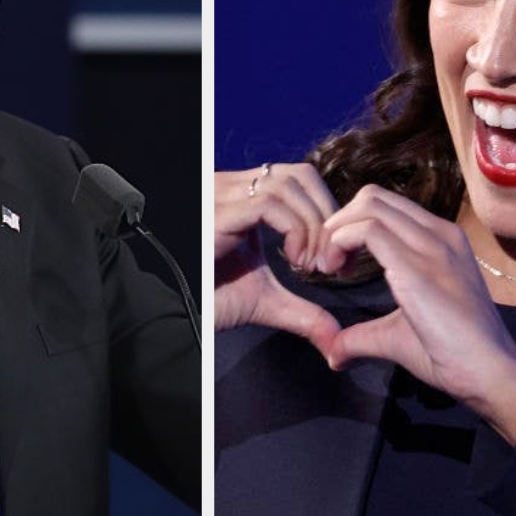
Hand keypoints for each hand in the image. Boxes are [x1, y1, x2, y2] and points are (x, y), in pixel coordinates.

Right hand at [214, 163, 343, 356]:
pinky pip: (267, 205)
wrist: (178, 314)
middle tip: (332, 261)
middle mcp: (231, 188)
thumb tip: (336, 340)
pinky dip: (294, 230)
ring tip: (311, 264)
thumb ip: (304, 312)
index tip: (337, 258)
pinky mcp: (217, 215)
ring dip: (313, 226)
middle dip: (327, 216)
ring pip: (287, 185)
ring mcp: (221, 197)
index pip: (299, 179)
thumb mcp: (268, 302)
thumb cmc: (211, 300)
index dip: (327, 212)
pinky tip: (294, 260)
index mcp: (243, 199)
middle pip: (299, 175)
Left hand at [322, 185, 515, 443]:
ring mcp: (431, 246)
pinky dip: (339, 243)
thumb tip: (335, 354)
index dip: (350, 225)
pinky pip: (367, 231)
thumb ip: (364, 336)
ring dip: (335, 231)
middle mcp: (439, 233)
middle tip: (326, 260)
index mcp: (441, 240)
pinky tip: (335, 272)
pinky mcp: (417, 267)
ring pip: (368, 205)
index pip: (385, 206)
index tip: (338, 261)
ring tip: (327, 266)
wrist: (490, 374)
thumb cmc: (451, 355)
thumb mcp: (398, 333)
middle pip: (373, 196)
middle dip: (338, 221)